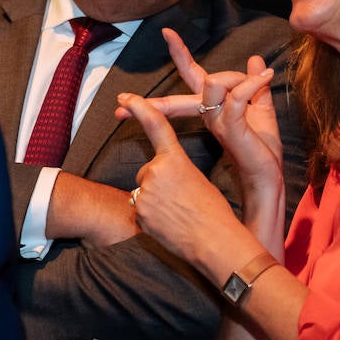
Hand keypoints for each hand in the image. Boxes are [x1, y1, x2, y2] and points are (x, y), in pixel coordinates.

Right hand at [115, 28, 282, 188]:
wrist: (267, 173)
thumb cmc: (262, 145)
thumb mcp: (262, 107)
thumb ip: (256, 85)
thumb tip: (256, 60)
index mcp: (213, 105)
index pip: (193, 75)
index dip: (181, 54)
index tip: (167, 34)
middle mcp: (209, 112)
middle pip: (188, 80)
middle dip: (178, 56)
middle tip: (166, 33)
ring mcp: (216, 120)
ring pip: (214, 83)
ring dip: (239, 77)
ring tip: (260, 80)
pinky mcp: (229, 126)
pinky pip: (236, 95)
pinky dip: (253, 82)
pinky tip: (267, 77)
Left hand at [118, 90, 240, 263]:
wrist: (214, 242)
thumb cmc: (214, 211)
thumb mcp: (198, 178)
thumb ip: (174, 170)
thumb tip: (158, 176)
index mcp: (174, 158)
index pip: (154, 125)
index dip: (139, 107)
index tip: (125, 97)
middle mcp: (155, 172)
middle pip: (148, 170)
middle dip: (159, 181)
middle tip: (181, 199)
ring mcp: (144, 195)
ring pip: (144, 191)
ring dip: (155, 200)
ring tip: (178, 214)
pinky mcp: (139, 215)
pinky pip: (142, 211)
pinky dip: (152, 216)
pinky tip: (169, 225)